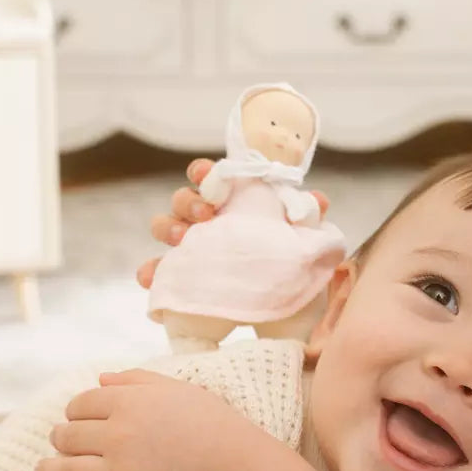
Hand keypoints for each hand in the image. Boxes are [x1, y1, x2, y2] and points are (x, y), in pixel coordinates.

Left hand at [27, 369, 258, 470]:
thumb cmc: (219, 426)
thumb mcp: (181, 389)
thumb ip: (138, 379)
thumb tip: (100, 379)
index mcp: (128, 403)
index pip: (81, 404)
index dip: (76, 413)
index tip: (80, 422)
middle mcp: (116, 435)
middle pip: (65, 435)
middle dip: (61, 440)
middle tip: (66, 446)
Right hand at [138, 158, 330, 289]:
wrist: (280, 300)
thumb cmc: (282, 252)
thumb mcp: (300, 235)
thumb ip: (307, 216)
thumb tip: (319, 200)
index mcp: (229, 201)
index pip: (209, 176)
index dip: (203, 171)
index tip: (206, 174)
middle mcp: (204, 218)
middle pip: (182, 199)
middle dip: (187, 202)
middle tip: (205, 215)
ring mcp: (190, 246)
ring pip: (165, 227)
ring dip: (169, 229)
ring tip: (182, 242)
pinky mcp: (181, 275)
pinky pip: (159, 272)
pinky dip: (152, 273)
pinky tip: (152, 280)